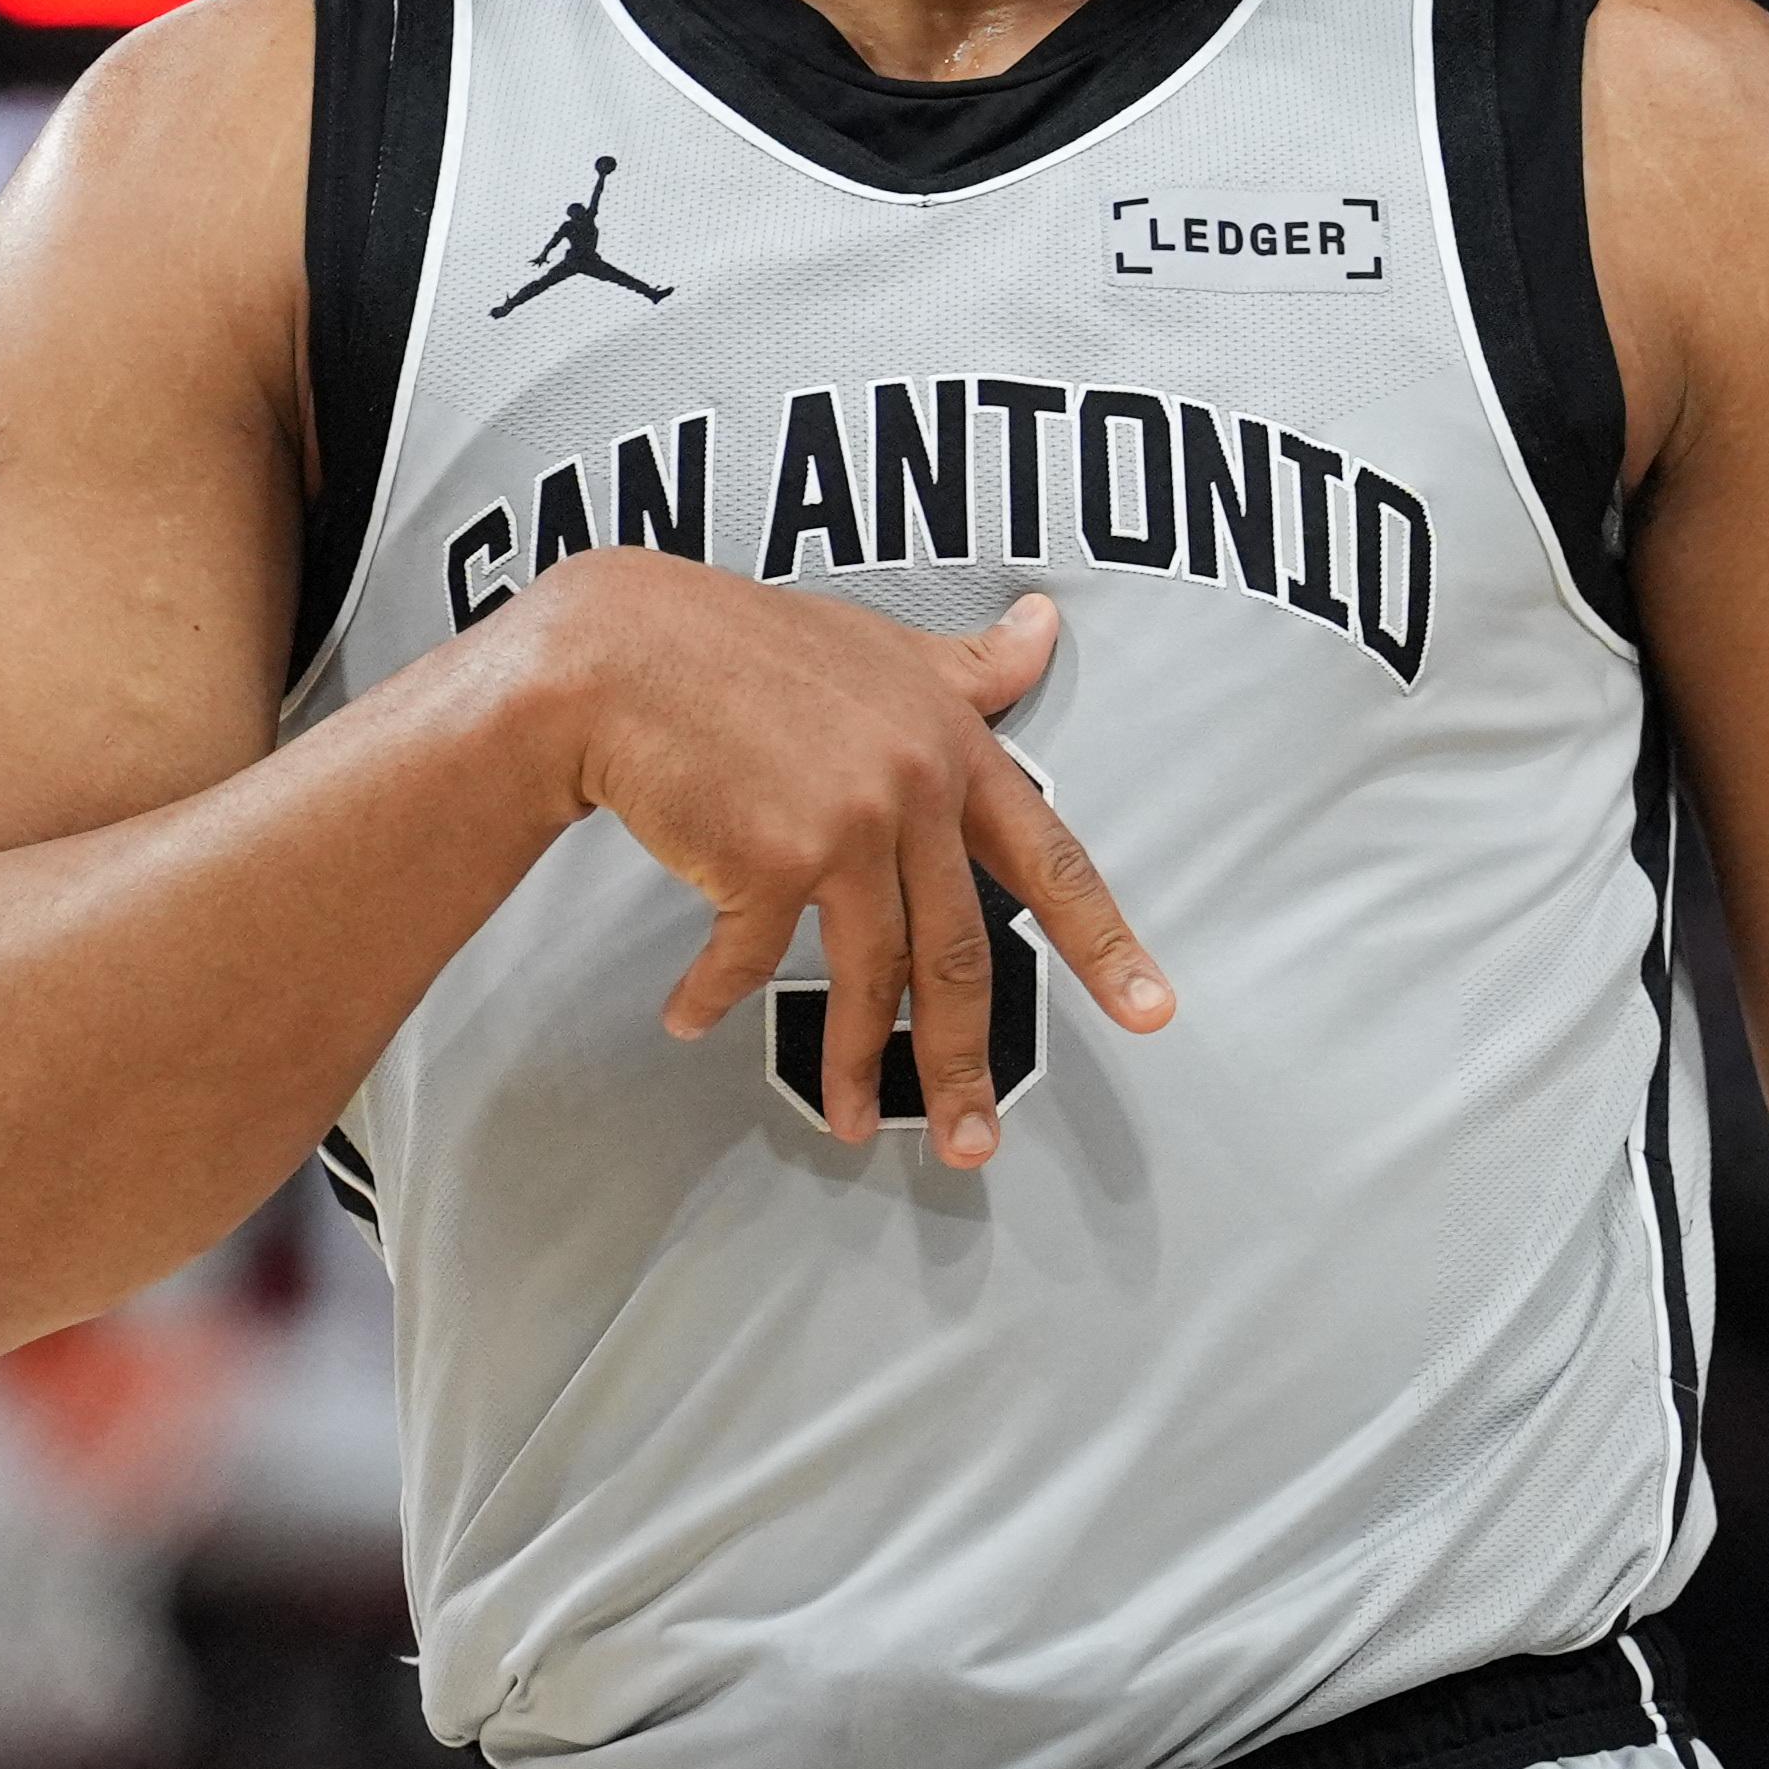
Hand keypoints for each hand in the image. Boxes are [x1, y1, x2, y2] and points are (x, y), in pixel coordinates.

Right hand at [529, 561, 1171, 1162]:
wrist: (620, 650)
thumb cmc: (738, 642)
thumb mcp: (876, 645)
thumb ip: (965, 664)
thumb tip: (1042, 627)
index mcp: (951, 744)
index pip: (1048, 857)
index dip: (1102, 940)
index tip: (1148, 1011)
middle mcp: (914, 788)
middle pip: (959, 953)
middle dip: (966, 1062)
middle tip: (975, 1142)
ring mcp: (849, 825)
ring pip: (875, 977)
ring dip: (860, 1066)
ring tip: (853, 1124)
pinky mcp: (774, 857)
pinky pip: (756, 960)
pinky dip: (717, 995)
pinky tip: (690, 1015)